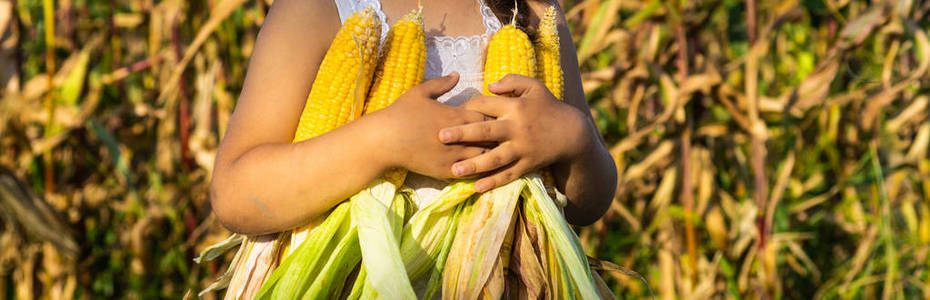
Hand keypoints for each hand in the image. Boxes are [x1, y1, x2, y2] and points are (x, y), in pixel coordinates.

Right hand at [367, 72, 490, 178]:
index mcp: (456, 116)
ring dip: (489, 154)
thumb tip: (457, 74)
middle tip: (496, 136)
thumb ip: (441, 83)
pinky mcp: (446, 171)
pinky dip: (478, 169)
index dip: (491, 118)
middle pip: (491, 138)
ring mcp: (454, 156)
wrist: (385, 140)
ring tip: (491, 152)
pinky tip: (480, 166)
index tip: (489, 118)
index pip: (488, 117)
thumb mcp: (420, 92)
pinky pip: (471, 172)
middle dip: (495, 137)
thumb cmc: (402, 113)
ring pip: (485, 157)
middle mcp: (459, 138)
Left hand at [438, 74, 590, 191]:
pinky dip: (493, 182)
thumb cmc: (549, 107)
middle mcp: (517, 128)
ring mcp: (522, 148)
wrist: (572, 133)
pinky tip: (476, 187)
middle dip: (462, 133)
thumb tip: (490, 86)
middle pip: (486, 130)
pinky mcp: (528, 164)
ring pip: (495, 158)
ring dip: (474, 165)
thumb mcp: (534, 87)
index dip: (467, 107)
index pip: (485, 104)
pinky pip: (509, 174)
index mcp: (515, 106)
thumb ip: (512, 81)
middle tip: (440, 136)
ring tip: (454, 170)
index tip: (449, 113)